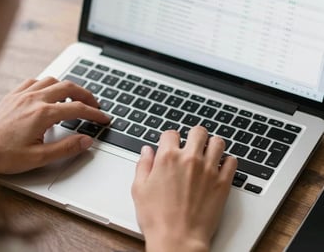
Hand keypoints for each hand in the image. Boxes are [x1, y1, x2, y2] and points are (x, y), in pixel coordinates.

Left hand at [0, 77, 109, 173]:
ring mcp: (23, 94)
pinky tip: (49, 93)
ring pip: (53, 80)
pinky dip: (48, 84)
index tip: (103, 118)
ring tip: (75, 98)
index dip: (95, 113)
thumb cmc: (3, 155)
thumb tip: (86, 140)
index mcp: (43, 114)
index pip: (78, 109)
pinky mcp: (13, 95)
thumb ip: (66, 148)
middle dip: (86, 95)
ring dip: (68, 87)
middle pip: (69, 87)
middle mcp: (34, 99)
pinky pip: (35, 81)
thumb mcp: (39, 158)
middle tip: (95, 105)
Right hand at [132, 127, 236, 251]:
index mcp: (168, 158)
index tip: (170, 145)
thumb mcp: (139, 189)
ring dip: (212, 145)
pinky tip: (220, 167)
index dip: (169, 139)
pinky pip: (232, 162)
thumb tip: (146, 151)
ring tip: (208, 152)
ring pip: (217, 142)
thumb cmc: (157, 218)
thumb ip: (143, 165)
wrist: (178, 239)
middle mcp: (190, 159)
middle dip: (194, 135)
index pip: (171, 133)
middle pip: (198, 131)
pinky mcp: (222, 183)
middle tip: (192, 144)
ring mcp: (208, 170)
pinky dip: (227, 161)